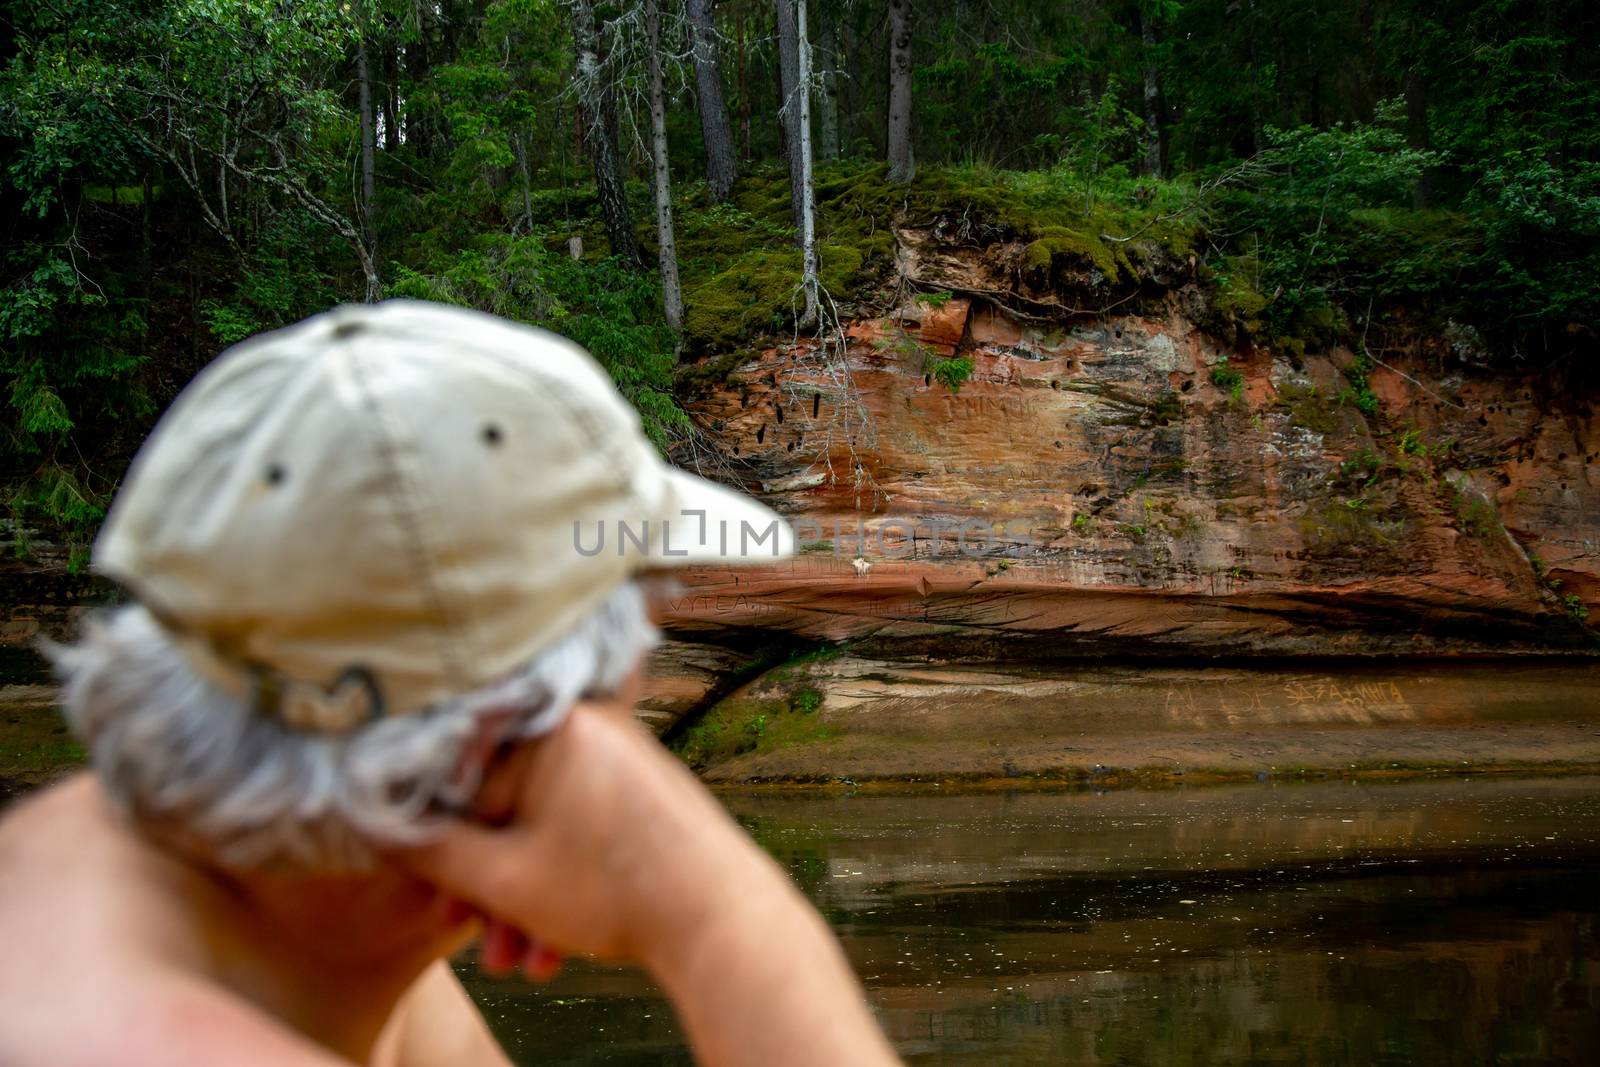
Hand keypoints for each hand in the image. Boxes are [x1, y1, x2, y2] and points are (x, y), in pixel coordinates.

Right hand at [394, 703, 786, 971]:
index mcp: (552, 726)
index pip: (463, 777)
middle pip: (507, 807)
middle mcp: (591, 727)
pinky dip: (565, 882)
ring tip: (524, 963)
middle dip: (490, 885)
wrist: (723, 919)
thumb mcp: (503, 880)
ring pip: (545, 828)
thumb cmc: (616, 891)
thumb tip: (377, 827)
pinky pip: (583, 830)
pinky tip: (556, 946)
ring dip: (525, 898)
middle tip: (482, 942)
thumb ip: (430, 851)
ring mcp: (623, 757)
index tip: (434, 887)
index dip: (440, 841)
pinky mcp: (644, 790)